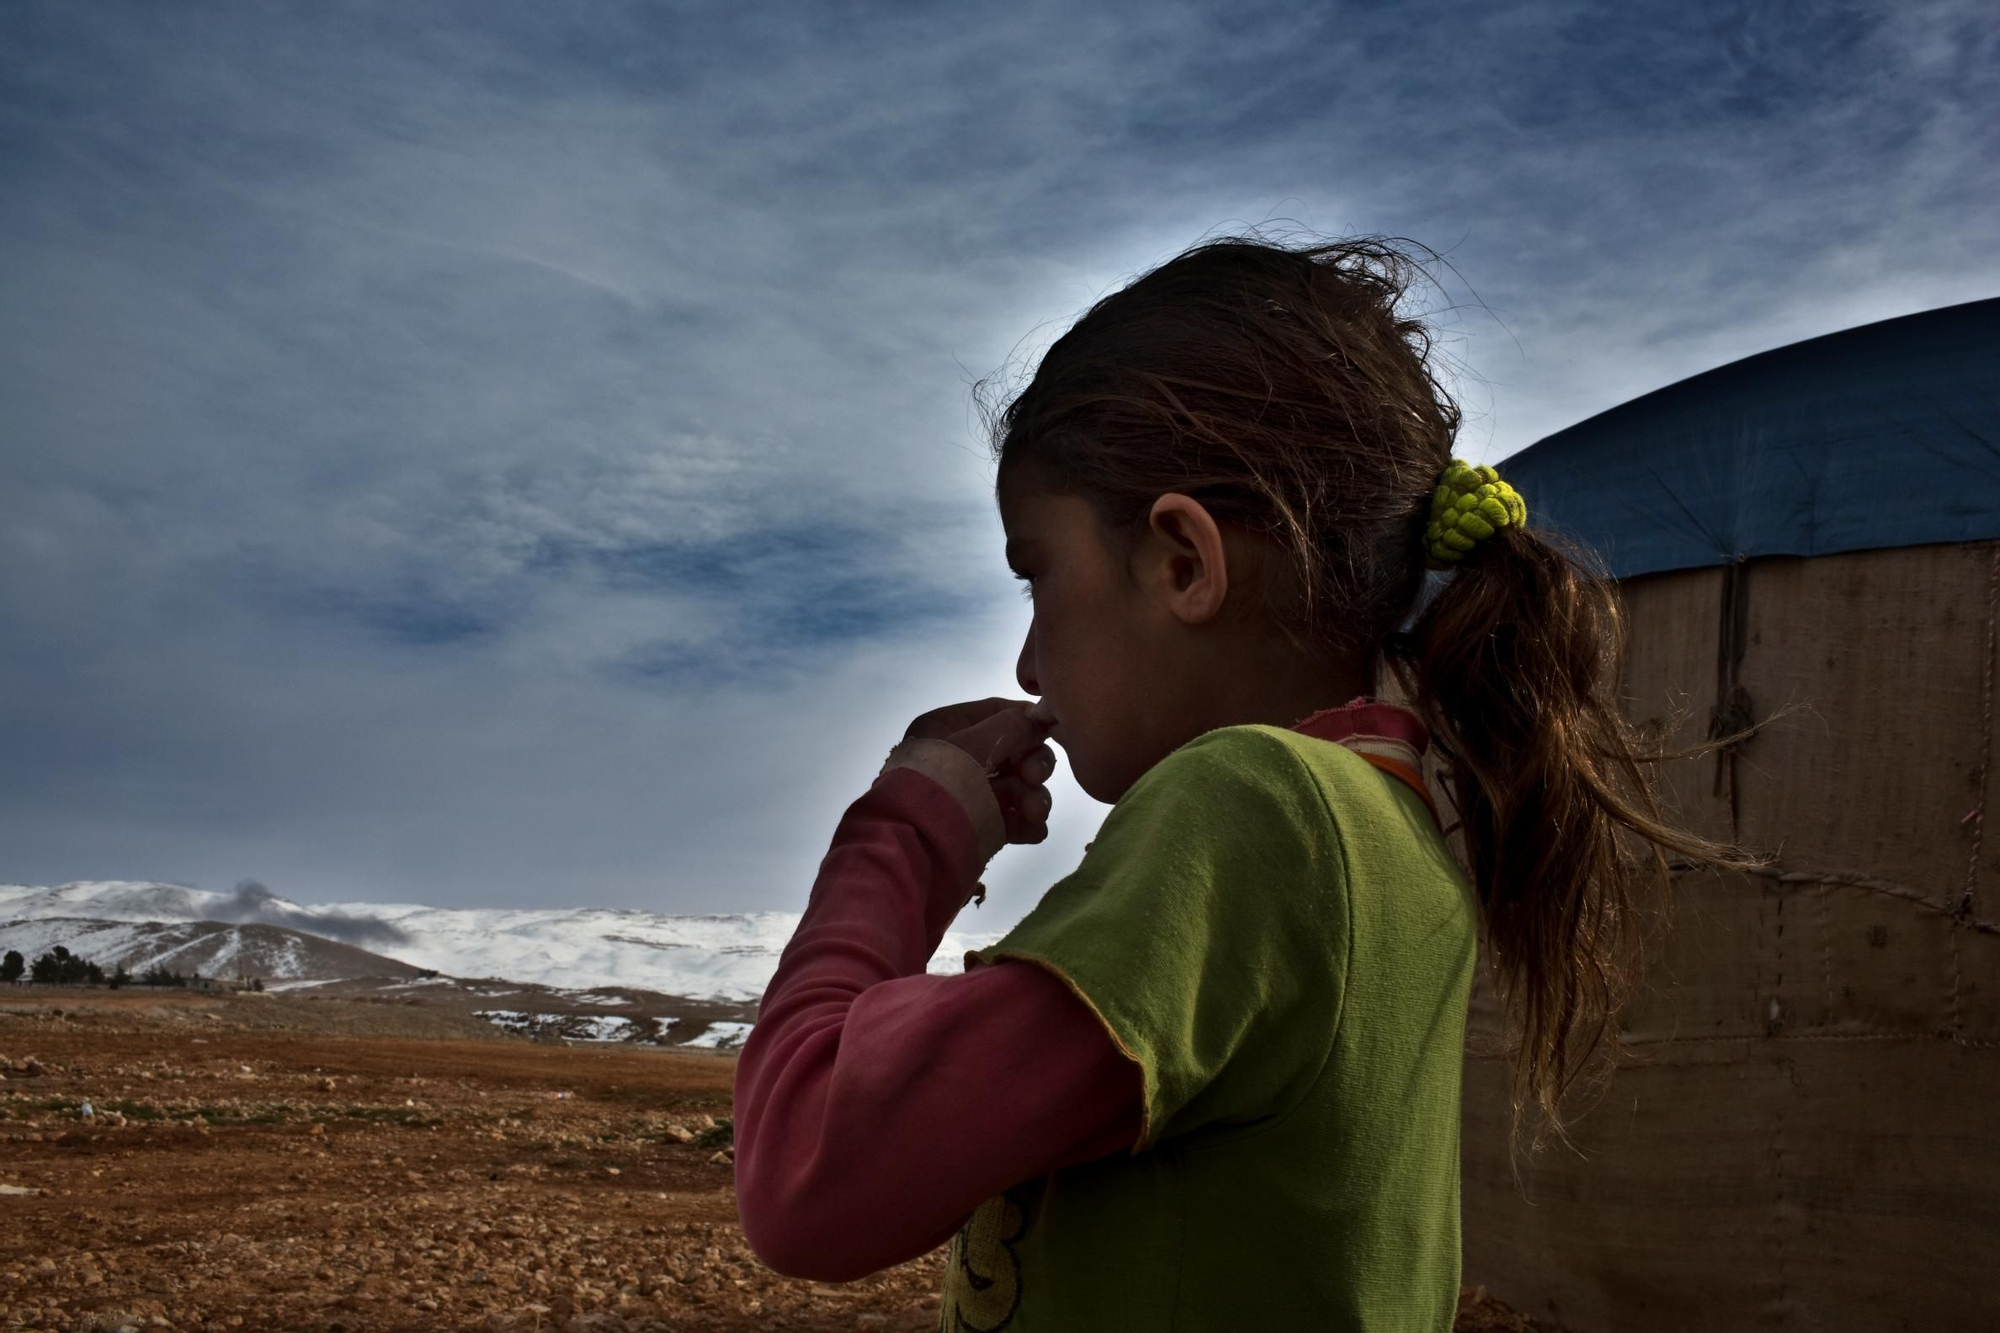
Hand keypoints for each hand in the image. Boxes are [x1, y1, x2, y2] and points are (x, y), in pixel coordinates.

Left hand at [902, 697, 1058, 844]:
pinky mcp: (979, 824)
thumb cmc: (943, 780)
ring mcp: (970, 793)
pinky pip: (1012, 817)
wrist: (916, 840)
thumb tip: (1037, 724)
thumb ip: (1014, 726)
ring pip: (1017, 786)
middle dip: (1033, 764)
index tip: (1048, 731)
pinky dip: (1027, 822)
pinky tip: (1033, 828)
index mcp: (948, 727)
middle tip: (1035, 777)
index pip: (996, 712)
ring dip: (1034, 796)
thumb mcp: (978, 742)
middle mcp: (959, 756)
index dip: (1027, 720)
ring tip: (1035, 811)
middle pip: (1014, 752)